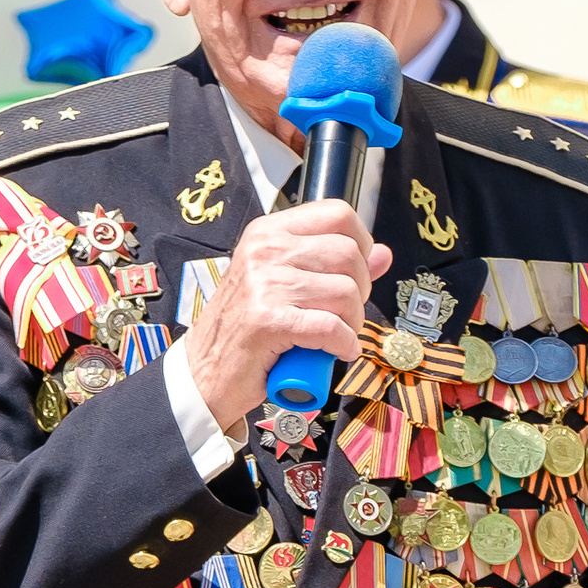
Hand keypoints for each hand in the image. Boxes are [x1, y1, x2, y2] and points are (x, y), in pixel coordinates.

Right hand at [181, 197, 390, 439]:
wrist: (204, 373)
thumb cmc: (245, 331)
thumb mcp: (284, 286)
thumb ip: (332, 267)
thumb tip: (383, 253)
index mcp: (268, 233)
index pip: (337, 214)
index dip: (361, 244)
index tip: (354, 274)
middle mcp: (264, 250)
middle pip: (348, 255)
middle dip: (359, 291)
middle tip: (343, 314)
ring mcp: (264, 284)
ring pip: (345, 293)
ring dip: (352, 323)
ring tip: (336, 337)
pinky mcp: (268, 320)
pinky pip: (332, 328)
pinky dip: (343, 345)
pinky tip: (337, 352)